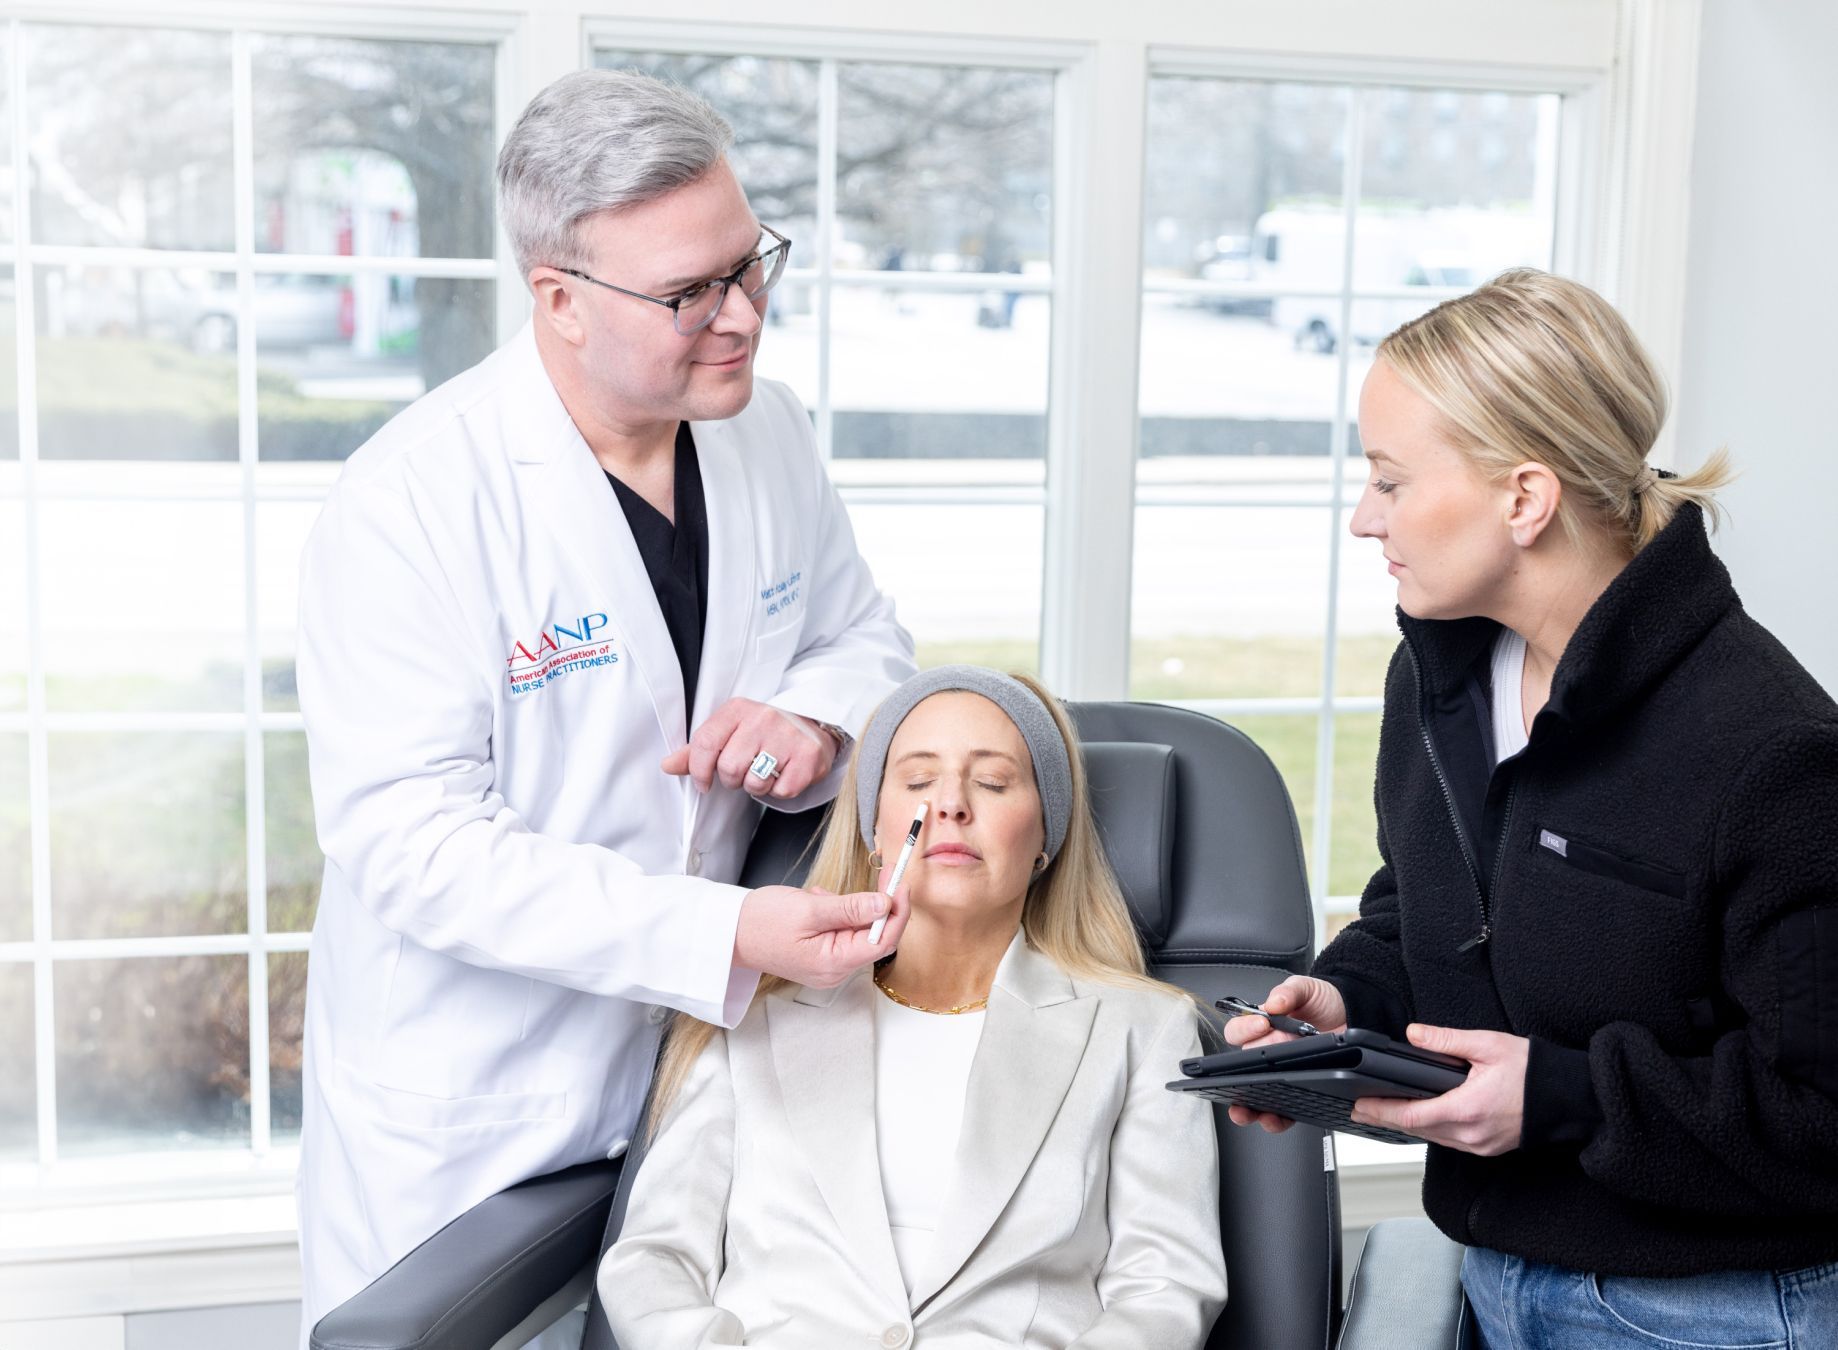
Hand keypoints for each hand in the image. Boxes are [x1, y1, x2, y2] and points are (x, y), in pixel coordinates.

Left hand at [662, 698, 839, 798]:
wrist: (813, 727)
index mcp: (738, 709)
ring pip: (755, 783)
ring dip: (757, 786)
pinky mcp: (808, 756)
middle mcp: (763, 718)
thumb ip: (699, 750)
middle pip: (729, 768)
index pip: (705, 742)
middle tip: (745, 771)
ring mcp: (788, 736)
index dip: (699, 770)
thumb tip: (667, 765)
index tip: (704, 783)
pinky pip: (781, 791)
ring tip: (766, 772)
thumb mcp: (730, 732)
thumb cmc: (764, 732)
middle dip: (733, 780)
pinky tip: (785, 774)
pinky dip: (780, 790)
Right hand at [733, 882, 910, 987]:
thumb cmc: (761, 922)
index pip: (884, 940)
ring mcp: (828, 965)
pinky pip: (843, 932)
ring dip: (853, 907)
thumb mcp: (809, 909)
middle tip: (885, 871)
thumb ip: (851, 908)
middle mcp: (836, 970)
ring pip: (859, 932)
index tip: (901, 882)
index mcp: (834, 963)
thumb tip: (885, 904)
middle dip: (880, 904)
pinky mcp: (821, 956)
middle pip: (876, 936)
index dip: (898, 911)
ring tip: (821, 896)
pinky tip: (817, 903)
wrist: (728, 934)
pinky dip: (838, 913)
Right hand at [1221, 975, 1347, 1133]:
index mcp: (1265, 1026)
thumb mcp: (1306, 988)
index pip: (1239, 1030)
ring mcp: (1283, 1072)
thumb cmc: (1325, 1001)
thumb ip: (1289, 991)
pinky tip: (1274, 1119)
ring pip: (1255, 1094)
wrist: (1354, 1015)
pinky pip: (1283, 1108)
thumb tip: (1274, 1001)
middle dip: (1233, 1079)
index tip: (1262, 1024)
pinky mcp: (1300, 1088)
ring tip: (1247, 1110)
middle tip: (1238, 1080)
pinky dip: (1276, 1118)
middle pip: (1239, 1069)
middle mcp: (1269, 1051)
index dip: (1245, 1029)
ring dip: (1247, 1105)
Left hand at [1348, 1024, 1528, 1155]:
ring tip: (1384, 1113)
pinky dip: (1431, 1130)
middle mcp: (1472, 1135)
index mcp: (1468, 1109)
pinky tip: (1421, 1119)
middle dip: (1387, 1119)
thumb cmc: (1535, 1073)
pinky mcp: (1488, 1147)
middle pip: (1418, 1130)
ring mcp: (1481, 1145)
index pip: (1412, 1116)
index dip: (1382, 1112)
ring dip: (1408, 1126)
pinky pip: (1450, 1141)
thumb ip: (1446, 1041)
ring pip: (1433, 1138)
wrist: (1570, 1098)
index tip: (1361, 1106)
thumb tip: (1414, 1034)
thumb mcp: (1488, 1045)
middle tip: (1362, 1110)